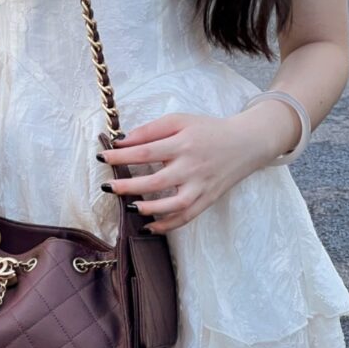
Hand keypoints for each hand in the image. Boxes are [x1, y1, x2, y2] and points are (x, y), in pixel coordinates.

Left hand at [98, 111, 277, 232]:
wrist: (246, 143)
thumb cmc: (208, 130)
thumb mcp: (180, 121)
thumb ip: (151, 130)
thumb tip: (123, 141)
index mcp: (183, 144)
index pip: (145, 152)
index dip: (121, 156)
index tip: (102, 157)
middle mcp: (192, 167)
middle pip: (156, 181)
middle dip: (128, 186)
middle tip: (106, 187)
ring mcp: (201, 186)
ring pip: (173, 205)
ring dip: (150, 209)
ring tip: (129, 208)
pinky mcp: (208, 199)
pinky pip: (187, 217)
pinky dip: (168, 225)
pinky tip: (150, 226)